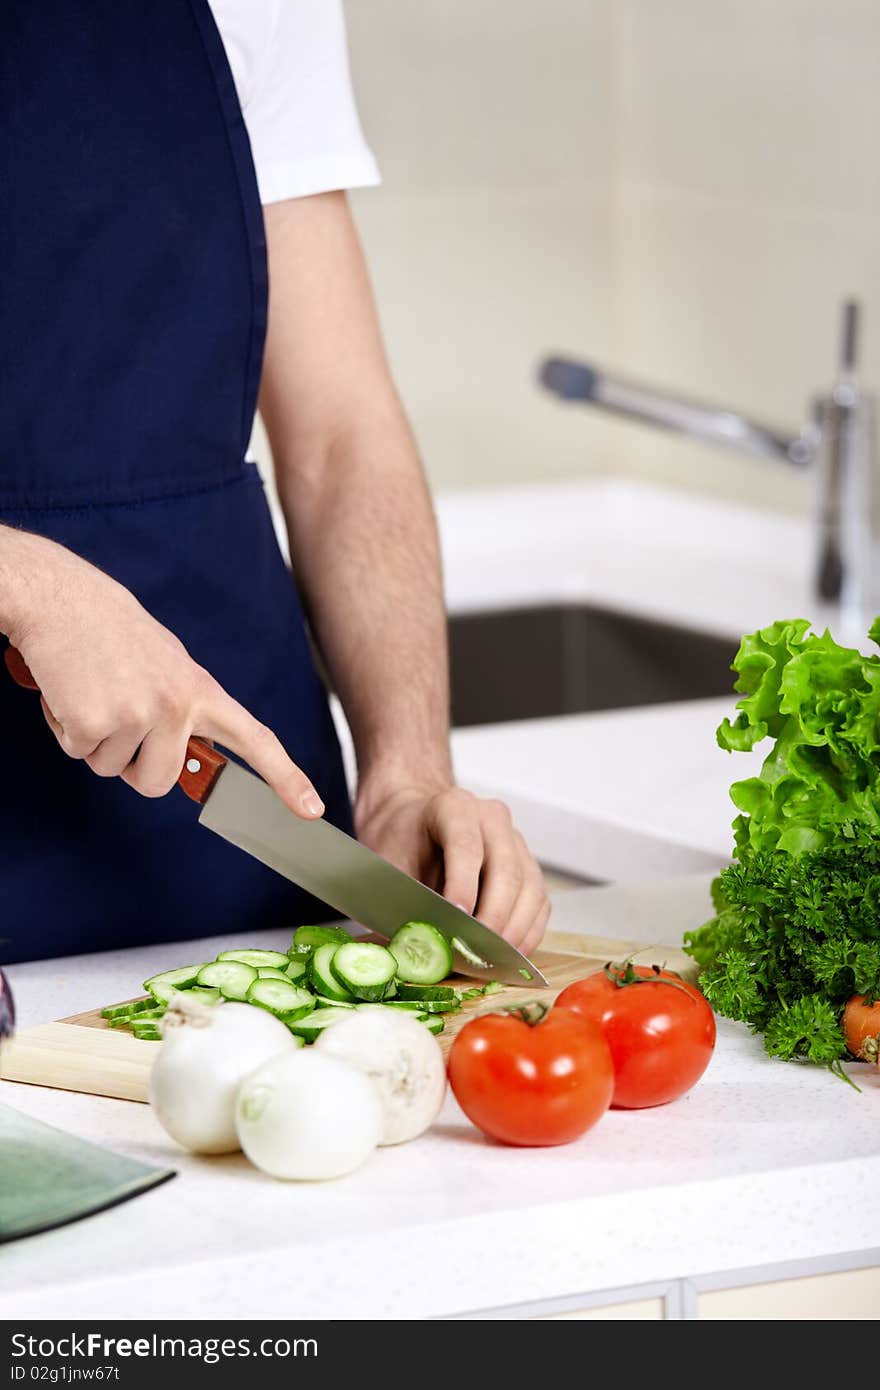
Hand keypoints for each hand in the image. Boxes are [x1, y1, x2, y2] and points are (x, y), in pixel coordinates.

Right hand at [5, 531, 323, 815]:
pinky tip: (69, 690)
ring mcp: (138, 716)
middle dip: (130, 764)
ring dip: (93, 740)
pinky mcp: (94, 723)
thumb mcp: (168, 665)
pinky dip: (65, 728)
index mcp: (202, 691)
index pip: (256, 740)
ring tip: (93, 690)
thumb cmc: (111, 631)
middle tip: (114, 711)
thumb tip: (187, 755)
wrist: (62, 598)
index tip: (311, 810)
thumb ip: (186, 709)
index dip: (286, 778)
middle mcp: (178, 707)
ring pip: (110, 770)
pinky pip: (77, 753)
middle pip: (158, 782)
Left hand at [355, 780, 550, 955]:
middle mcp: (492, 818)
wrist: (413, 823)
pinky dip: (528, 931)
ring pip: (529, 888)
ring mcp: (515, 841)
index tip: (457, 917)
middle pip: (506, 869)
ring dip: (514, 929)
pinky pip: (539, 901)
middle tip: (477, 951)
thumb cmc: (402, 841)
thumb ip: (405, 899)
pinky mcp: (528, 866)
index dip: (463, 884)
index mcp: (454, 807)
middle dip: (493, 916)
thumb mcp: (388, 862)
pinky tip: (509, 953)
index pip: (466, 845)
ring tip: (493, 959)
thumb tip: (418, 947)